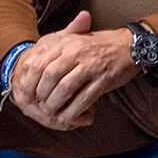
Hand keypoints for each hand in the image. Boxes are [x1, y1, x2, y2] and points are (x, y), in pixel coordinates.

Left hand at [11, 10, 137, 129]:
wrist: (130, 45)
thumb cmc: (101, 44)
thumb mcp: (77, 39)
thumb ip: (57, 50)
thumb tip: (34, 64)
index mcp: (67, 43)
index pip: (41, 63)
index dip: (31, 81)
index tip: (27, 94)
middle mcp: (77, 53)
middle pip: (50, 76)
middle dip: (42, 94)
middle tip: (39, 105)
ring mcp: (91, 66)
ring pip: (65, 88)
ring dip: (56, 104)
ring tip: (51, 113)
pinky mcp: (103, 80)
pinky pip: (84, 98)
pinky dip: (73, 110)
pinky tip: (67, 117)